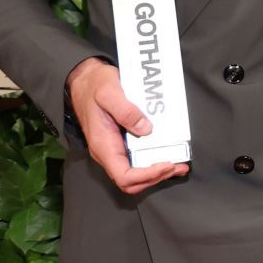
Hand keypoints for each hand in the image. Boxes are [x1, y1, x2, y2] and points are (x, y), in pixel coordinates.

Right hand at [66, 57, 187, 194]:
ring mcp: (114, 149)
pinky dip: (154, 162)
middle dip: (156, 177)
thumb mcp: (109, 92)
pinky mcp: (121, 143)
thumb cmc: (94, 86)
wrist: (83, 80)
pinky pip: (138, 160)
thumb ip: (126, 110)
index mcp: (103, 145)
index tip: (166, 164)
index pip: (123, 176)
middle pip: (132, 181)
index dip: (147, 175)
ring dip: (158, 173)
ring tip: (179, 165)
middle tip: (178, 166)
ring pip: (136, 174)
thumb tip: (145, 129)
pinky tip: (169, 154)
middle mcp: (108, 152)